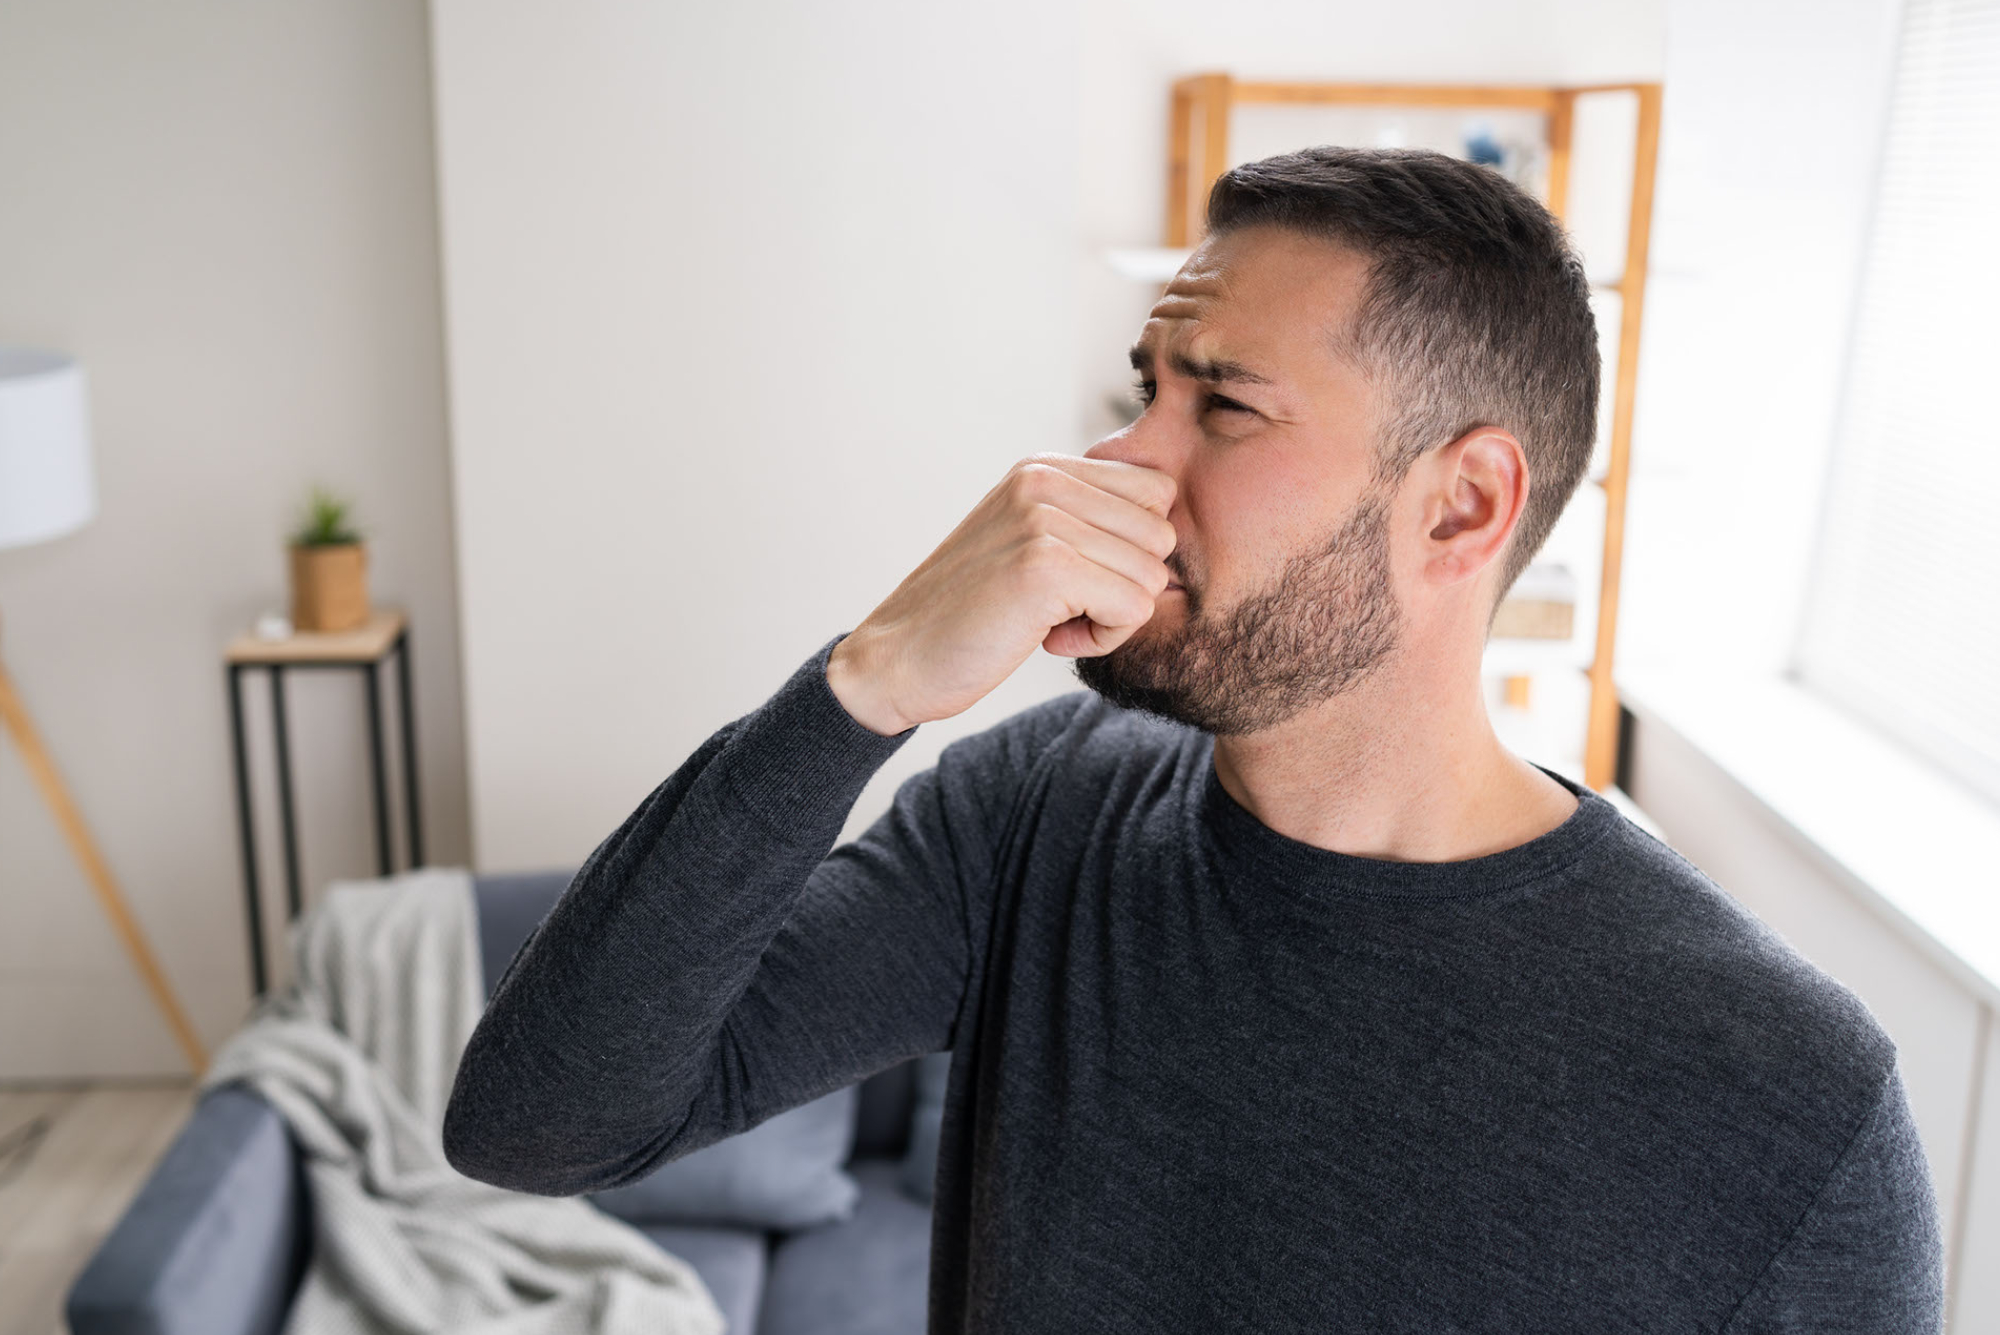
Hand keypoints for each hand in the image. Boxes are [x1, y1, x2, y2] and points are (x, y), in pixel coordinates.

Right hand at [826, 453, 1177, 734]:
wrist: (895, 660)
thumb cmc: (968, 614)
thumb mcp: (1025, 544)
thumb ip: (1085, 522)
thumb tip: (1173, 527)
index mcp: (1042, 469)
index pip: (1154, 492)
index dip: (1129, 549)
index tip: (1073, 581)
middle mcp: (1043, 481)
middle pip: (1161, 533)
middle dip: (1125, 584)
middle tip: (1063, 609)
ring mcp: (1043, 519)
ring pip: (1151, 574)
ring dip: (1112, 616)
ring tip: (1050, 621)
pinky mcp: (1046, 567)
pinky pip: (1133, 607)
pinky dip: (1103, 638)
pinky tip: (1049, 638)